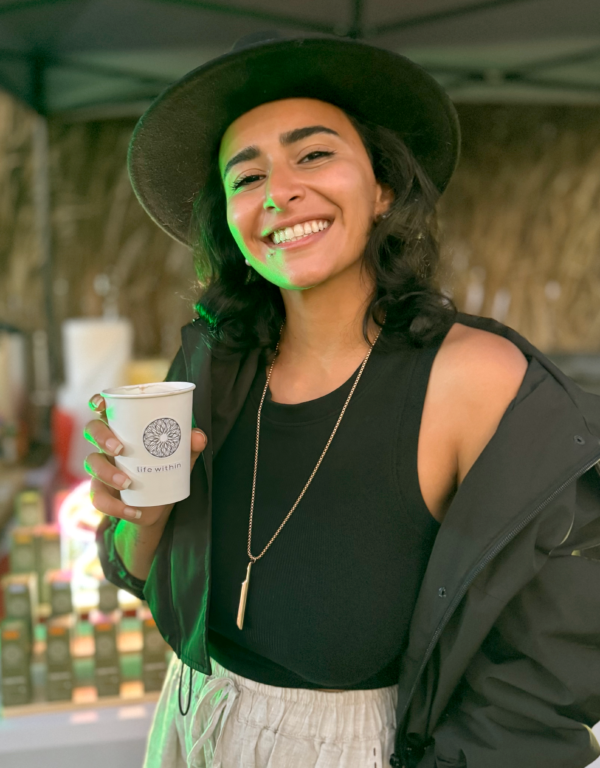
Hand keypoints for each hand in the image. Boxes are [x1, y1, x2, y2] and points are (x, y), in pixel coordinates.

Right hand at [83, 393, 206, 526]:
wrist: (158, 507)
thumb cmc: (165, 470)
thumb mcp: (180, 459)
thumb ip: (189, 446)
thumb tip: (198, 437)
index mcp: (124, 429)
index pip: (105, 409)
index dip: (98, 402)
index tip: (101, 404)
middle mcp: (108, 445)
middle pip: (92, 430)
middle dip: (101, 436)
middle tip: (119, 449)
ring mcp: (102, 468)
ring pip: (91, 463)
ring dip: (107, 472)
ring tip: (128, 482)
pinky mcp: (102, 491)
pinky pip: (98, 498)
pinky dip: (114, 506)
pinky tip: (133, 512)